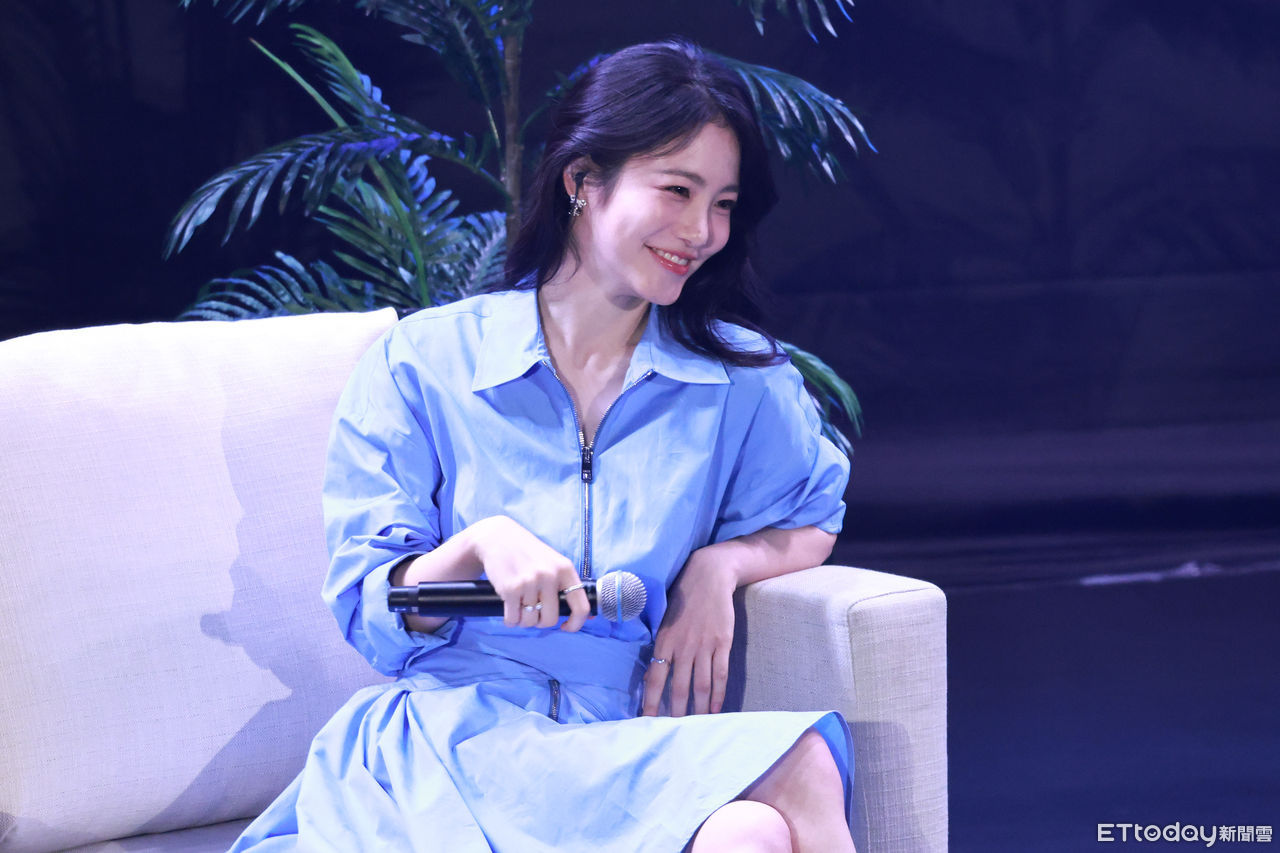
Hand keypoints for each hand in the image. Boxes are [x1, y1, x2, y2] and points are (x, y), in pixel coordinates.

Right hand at [469, 515, 591, 630]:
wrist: (498, 538)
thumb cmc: (528, 553)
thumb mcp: (553, 563)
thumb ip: (567, 586)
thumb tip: (589, 618)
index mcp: (565, 569)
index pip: (581, 607)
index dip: (576, 624)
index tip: (566, 627)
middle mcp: (550, 576)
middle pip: (550, 620)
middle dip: (540, 622)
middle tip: (533, 612)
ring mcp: (530, 582)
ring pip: (530, 621)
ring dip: (523, 620)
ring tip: (520, 608)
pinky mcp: (510, 589)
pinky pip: (513, 619)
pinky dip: (510, 620)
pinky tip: (509, 610)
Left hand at [641, 546, 737, 715]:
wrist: (709, 577)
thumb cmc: (683, 597)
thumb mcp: (664, 620)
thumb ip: (661, 646)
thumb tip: (653, 673)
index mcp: (664, 641)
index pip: (655, 679)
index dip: (651, 701)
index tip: (647, 721)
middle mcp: (683, 647)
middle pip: (678, 687)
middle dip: (675, 713)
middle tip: (673, 732)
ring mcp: (704, 646)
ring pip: (701, 686)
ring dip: (699, 709)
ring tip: (697, 727)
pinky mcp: (723, 644)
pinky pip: (720, 675)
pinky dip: (719, 694)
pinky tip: (718, 708)